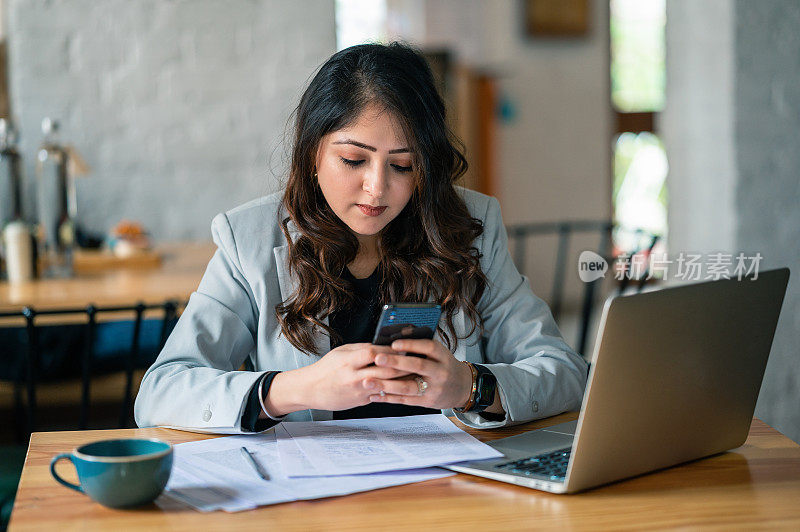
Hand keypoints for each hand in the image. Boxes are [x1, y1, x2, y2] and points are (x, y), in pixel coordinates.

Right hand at [263, 343, 410, 415]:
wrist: (311, 389)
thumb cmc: (327, 368)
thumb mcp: (341, 352)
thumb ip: (362, 349)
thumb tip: (383, 345)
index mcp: (349, 360)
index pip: (374, 353)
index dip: (390, 350)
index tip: (404, 347)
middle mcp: (354, 376)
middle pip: (385, 371)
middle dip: (403, 366)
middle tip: (417, 360)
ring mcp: (358, 391)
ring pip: (386, 385)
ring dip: (402, 380)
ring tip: (415, 374)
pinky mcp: (360, 401)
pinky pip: (381, 395)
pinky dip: (393, 390)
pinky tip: (404, 386)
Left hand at [365, 339, 473, 409]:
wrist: (462, 387)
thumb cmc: (445, 366)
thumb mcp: (440, 354)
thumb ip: (421, 347)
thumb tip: (395, 336)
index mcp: (443, 356)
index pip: (428, 347)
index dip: (411, 345)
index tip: (394, 343)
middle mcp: (440, 372)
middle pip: (417, 366)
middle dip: (396, 363)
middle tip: (377, 359)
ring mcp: (434, 388)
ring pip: (408, 387)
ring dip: (387, 384)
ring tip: (368, 381)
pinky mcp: (426, 402)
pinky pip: (405, 400)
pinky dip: (388, 398)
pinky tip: (374, 395)